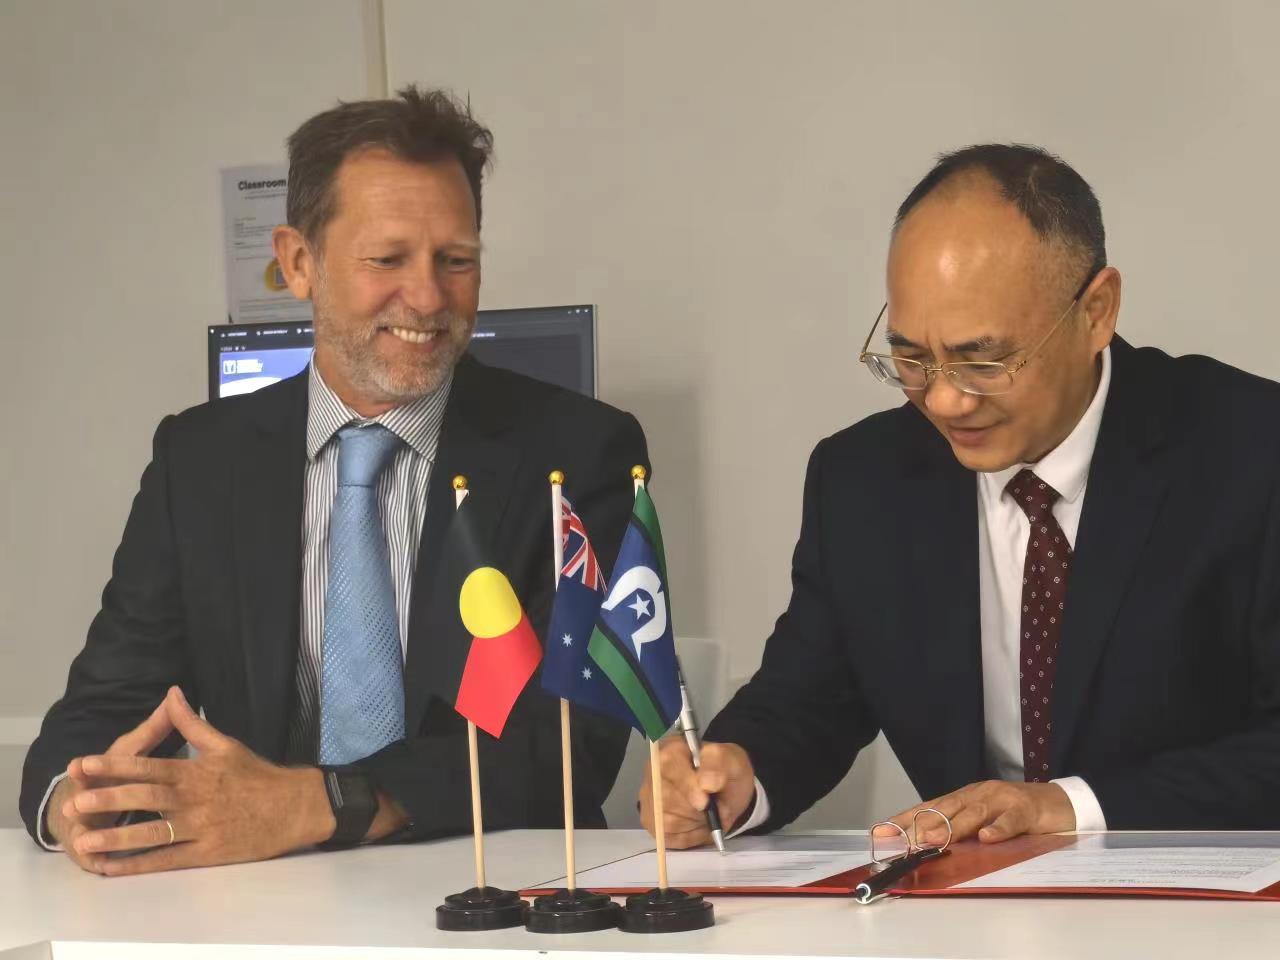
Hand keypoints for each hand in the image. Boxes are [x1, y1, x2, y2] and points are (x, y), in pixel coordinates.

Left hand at [63, 686, 336, 875]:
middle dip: (108, 801)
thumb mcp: (225, 744)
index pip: (149, 767)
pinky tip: (114, 868)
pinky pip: (168, 860)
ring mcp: (201, 828)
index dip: (115, 767)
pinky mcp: (208, 853)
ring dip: (117, 838)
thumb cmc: (258, 774)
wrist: (294, 806)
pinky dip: (139, 865)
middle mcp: (195, 799)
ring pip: (153, 833)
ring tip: (84, 841)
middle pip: (146, 799)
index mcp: (196, 771)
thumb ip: (192, 724)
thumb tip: (172, 693)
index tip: (84, 766)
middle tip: (73, 805)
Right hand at [639, 737, 756, 848]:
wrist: (726, 790)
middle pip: (666, 799)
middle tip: (713, 807)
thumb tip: (707, 783)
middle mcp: (653, 772)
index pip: (669, 766)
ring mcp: (649, 797)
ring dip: (694, 824)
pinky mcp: (651, 820)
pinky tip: (698, 823)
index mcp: (671, 749)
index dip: (686, 786)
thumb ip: (719, 765)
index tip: (705, 802)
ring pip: (668, 822)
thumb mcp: (730, 760)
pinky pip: (668, 836)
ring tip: (707, 813)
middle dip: (695, 810)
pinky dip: (689, 835)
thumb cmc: (725, 771)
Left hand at [876, 780, 1075, 845]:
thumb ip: (960, 832)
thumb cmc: (1016, 815)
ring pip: (974, 813)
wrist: (1059, 803)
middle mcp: (978, 794)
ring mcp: (1002, 799)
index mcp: (965, 798)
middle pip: (946, 808)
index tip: (881, 833)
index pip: (929, 807)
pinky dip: (998, 829)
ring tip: (934, 839)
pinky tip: (987, 838)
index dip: (904, 819)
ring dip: (952, 827)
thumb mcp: (984, 822)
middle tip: (905, 840)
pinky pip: (1010, 820)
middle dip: (923, 823)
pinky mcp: (1025, 809)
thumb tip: (925, 848)